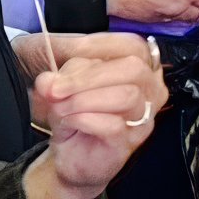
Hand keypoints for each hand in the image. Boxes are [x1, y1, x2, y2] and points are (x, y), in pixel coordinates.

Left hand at [19, 31, 163, 130]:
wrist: (70, 153)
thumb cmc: (73, 113)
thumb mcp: (61, 85)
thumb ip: (56, 77)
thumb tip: (48, 82)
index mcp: (137, 67)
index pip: (132, 45)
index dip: (101, 45)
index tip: (70, 51)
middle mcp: (149, 90)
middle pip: (133, 68)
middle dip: (90, 76)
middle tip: (57, 88)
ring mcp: (143, 118)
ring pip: (126, 96)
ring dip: (83, 100)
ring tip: (60, 108)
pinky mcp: (130, 143)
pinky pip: (114, 125)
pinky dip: (84, 119)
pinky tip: (68, 123)